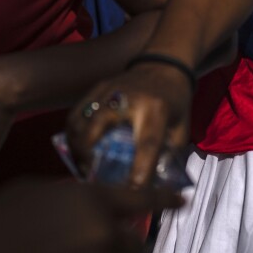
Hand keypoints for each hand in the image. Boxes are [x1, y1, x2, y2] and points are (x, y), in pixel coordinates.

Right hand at [65, 62, 193, 187]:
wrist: (165, 64)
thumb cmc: (174, 101)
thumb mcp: (180, 128)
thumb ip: (169, 156)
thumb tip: (155, 187)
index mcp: (157, 109)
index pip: (147, 142)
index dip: (140, 167)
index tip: (134, 188)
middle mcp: (129, 98)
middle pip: (98, 125)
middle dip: (87, 155)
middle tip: (89, 177)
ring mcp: (109, 90)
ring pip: (80, 119)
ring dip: (75, 147)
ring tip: (80, 167)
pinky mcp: (97, 88)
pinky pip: (76, 113)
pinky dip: (72, 134)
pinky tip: (76, 150)